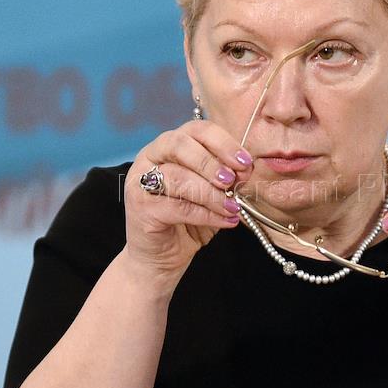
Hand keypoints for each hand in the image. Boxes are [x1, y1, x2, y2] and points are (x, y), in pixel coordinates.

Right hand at [123, 120, 252, 282]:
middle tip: (232, 181)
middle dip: (211, 162)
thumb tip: (246, 170)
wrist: (162, 257)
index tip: (245, 163)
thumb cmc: (188, 220)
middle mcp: (151, 157)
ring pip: (178, 177)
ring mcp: (141, 181)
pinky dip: (206, 214)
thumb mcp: (213, 193)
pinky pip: (177, 206)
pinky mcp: (141, 207)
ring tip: (232, 207)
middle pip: (180, 144)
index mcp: (170, 145)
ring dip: (211, 193)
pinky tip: (225, 220)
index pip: (197, 130)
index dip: (223, 143)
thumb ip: (226, 178)